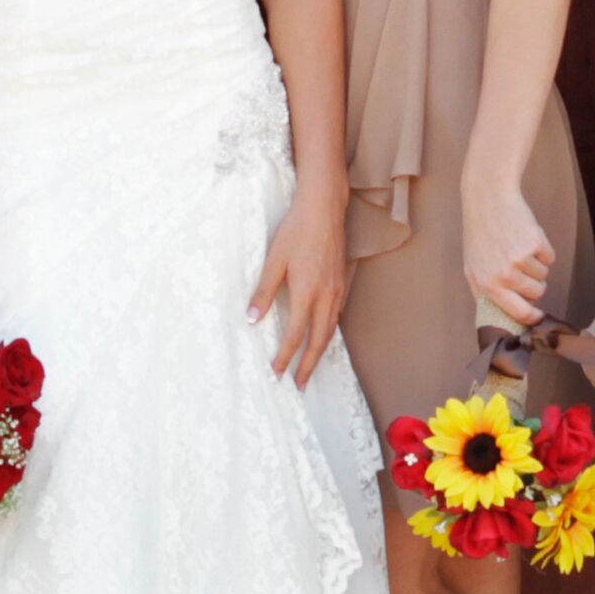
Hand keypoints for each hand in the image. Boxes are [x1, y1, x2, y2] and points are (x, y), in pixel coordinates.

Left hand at [250, 188, 349, 381]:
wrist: (324, 208)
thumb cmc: (296, 231)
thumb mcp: (274, 260)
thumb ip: (264, 291)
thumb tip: (252, 318)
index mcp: (307, 292)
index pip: (295, 335)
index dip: (286, 357)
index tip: (277, 373)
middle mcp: (326, 296)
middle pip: (318, 340)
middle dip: (308, 365)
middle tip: (299, 385)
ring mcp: (337, 290)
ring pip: (330, 330)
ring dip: (319, 352)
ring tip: (310, 367)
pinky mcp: (342, 283)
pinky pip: (337, 317)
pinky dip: (328, 333)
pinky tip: (321, 336)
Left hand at [460, 182, 554, 330]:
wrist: (488, 200)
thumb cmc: (480, 235)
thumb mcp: (472, 267)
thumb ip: (486, 293)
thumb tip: (501, 317)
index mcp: (487, 285)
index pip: (518, 312)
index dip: (532, 317)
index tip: (539, 316)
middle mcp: (504, 275)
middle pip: (537, 293)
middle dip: (535, 284)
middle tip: (521, 267)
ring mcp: (520, 259)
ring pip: (544, 274)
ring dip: (536, 263)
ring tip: (518, 247)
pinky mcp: (536, 243)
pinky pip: (550, 257)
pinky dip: (543, 249)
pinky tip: (526, 236)